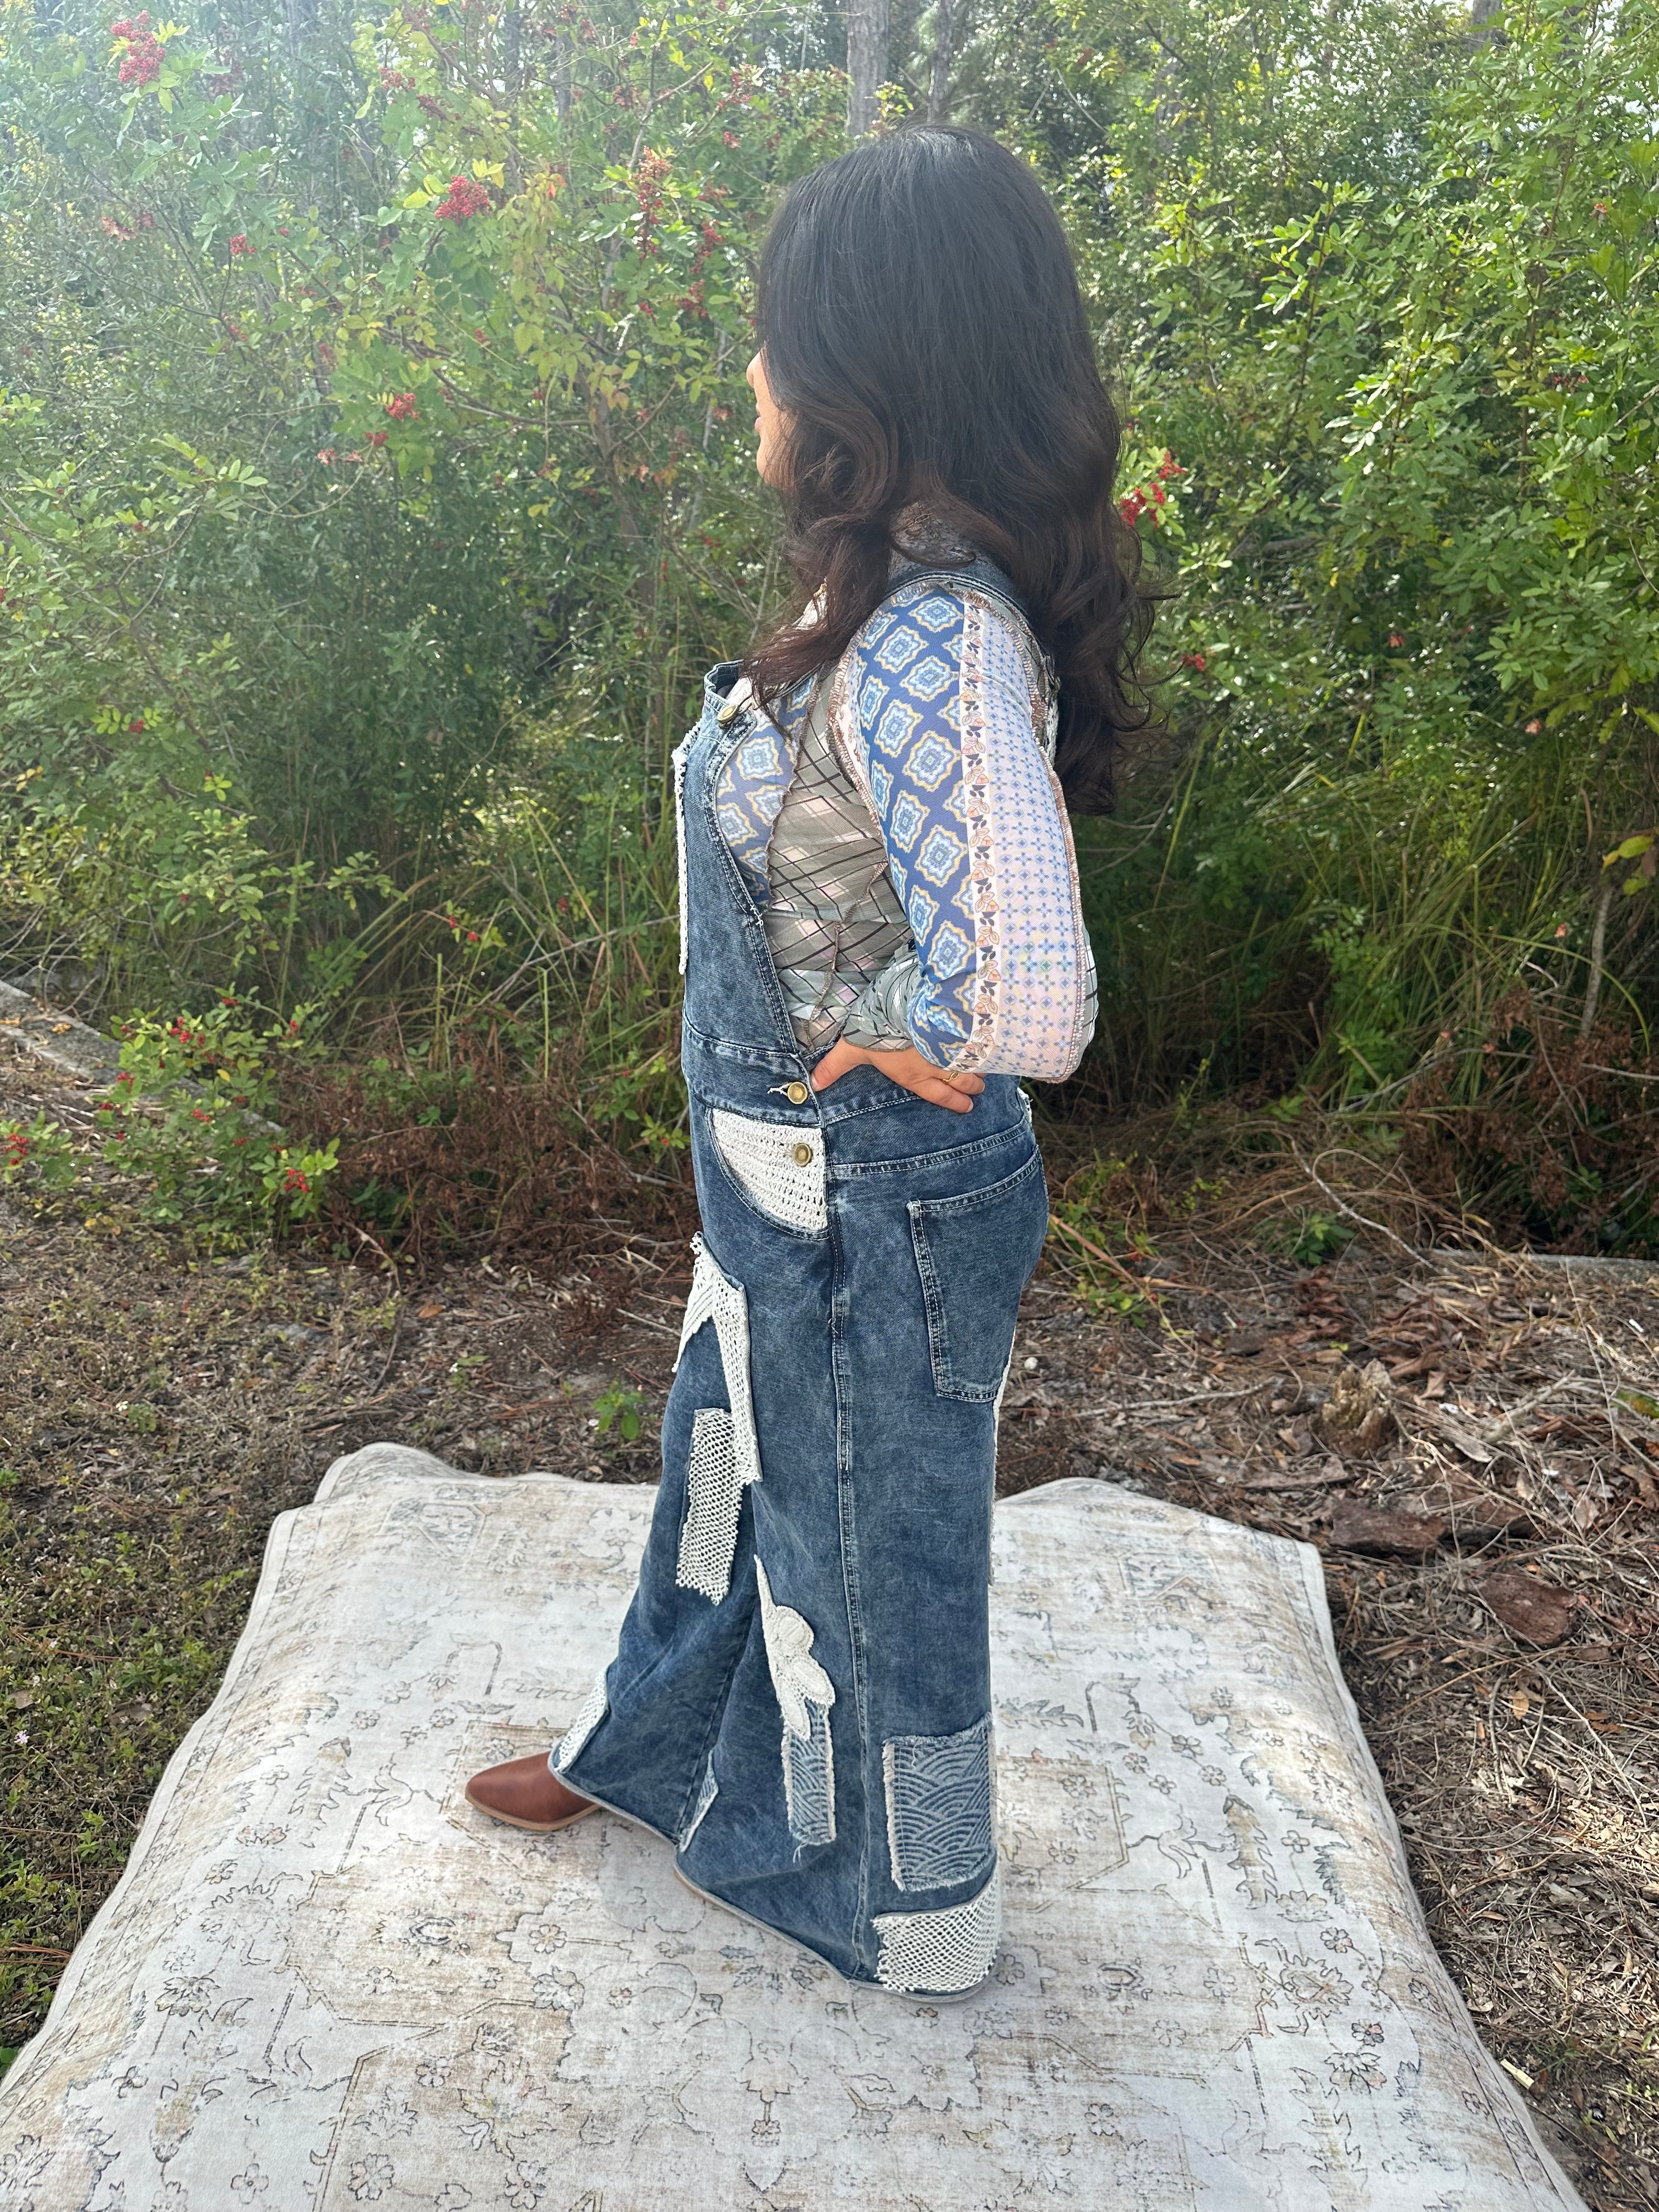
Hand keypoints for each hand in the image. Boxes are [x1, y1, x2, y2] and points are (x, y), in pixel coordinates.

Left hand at [810, 1038, 983, 1112]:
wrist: (909, 1007)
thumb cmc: (882, 1030)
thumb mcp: (853, 1048)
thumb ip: (835, 1065)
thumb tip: (814, 1084)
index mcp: (915, 1076)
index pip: (939, 1096)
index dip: (955, 1103)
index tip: (967, 1107)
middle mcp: (939, 1068)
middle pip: (964, 1083)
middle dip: (972, 1088)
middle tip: (978, 1090)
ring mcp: (956, 1050)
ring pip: (976, 1065)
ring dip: (982, 1069)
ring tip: (987, 1071)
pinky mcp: (966, 1032)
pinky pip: (984, 1046)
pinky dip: (992, 1050)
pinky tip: (998, 1047)